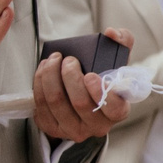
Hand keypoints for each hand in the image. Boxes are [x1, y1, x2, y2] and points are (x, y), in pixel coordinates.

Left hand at [34, 28, 132, 142]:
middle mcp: (97, 126)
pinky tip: (43, 71)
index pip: (114, 109)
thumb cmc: (102, 78)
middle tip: (68, 60)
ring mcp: (74, 129)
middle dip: (69, 76)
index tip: (91, 75)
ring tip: (52, 61)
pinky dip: (39, 85)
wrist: (83, 98)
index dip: (101, 92)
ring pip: (57, 103)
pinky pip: (41, 107)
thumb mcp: (117, 61)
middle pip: (80, 102)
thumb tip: (112, 33)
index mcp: (117, 111)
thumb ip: (122, 42)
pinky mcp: (53, 129)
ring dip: (50, 77)